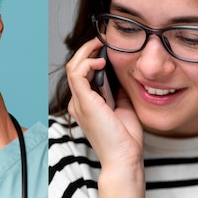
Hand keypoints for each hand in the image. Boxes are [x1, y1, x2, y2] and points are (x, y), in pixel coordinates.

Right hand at [66, 38, 145, 197]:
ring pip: (73, 67)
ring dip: (86, 51)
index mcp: (86, 106)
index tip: (107, 46)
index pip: (82, 74)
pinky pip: (77, 73)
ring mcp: (79, 103)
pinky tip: (101, 60)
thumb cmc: (125, 139)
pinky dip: (87, 61)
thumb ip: (118, 91)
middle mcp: (78, 104)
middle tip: (103, 40)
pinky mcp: (84, 103)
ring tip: (101, 44)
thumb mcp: (124, 107)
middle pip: (74, 67)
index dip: (91, 57)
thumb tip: (122, 75)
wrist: (123, 157)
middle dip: (87, 49)